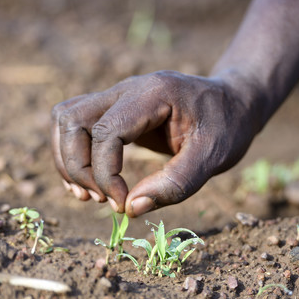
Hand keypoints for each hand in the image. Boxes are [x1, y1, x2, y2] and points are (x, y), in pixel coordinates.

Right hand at [51, 70, 256, 216]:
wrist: (232, 101)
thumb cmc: (227, 126)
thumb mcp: (213, 157)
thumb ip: (175, 184)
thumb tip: (131, 209)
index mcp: (154, 94)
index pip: (107, 130)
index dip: (106, 174)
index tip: (122, 203)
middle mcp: (128, 89)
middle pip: (72, 118)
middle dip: (77, 166)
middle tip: (102, 198)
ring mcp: (118, 96)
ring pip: (66, 117)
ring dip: (68, 159)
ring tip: (90, 194)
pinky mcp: (116, 110)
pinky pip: (76, 124)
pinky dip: (73, 154)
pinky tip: (91, 182)